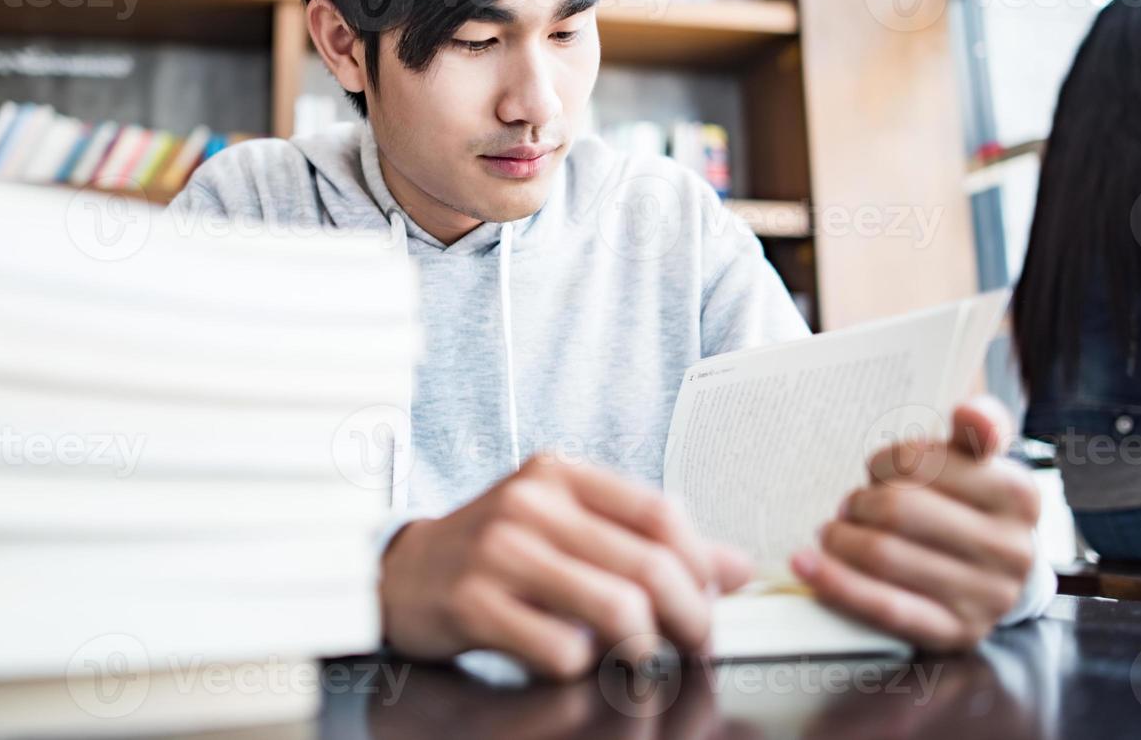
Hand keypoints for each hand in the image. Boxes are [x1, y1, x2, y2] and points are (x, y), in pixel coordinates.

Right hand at [379, 454, 753, 679]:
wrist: (404, 574)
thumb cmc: (495, 550)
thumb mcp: (567, 526)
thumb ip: (647, 540)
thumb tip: (737, 567)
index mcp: (559, 474)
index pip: (659, 511)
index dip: (700, 563)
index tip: (710, 599)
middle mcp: (529, 503)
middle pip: (648, 564)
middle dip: (690, 617)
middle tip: (695, 643)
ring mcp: (498, 552)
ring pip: (616, 609)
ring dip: (644, 649)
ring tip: (639, 658)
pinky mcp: (474, 603)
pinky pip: (562, 650)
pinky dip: (582, 667)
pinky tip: (570, 657)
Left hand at [791, 396, 1040, 650]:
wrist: (991, 575)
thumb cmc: (967, 503)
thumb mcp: (977, 461)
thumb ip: (976, 427)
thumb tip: (969, 411)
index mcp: (1019, 493)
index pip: (924, 459)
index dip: (886, 460)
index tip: (876, 466)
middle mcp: (1012, 548)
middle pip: (898, 508)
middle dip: (860, 501)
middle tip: (851, 503)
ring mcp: (987, 597)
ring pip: (885, 555)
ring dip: (841, 538)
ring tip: (835, 532)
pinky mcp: (955, 632)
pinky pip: (884, 606)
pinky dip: (836, 582)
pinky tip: (806, 564)